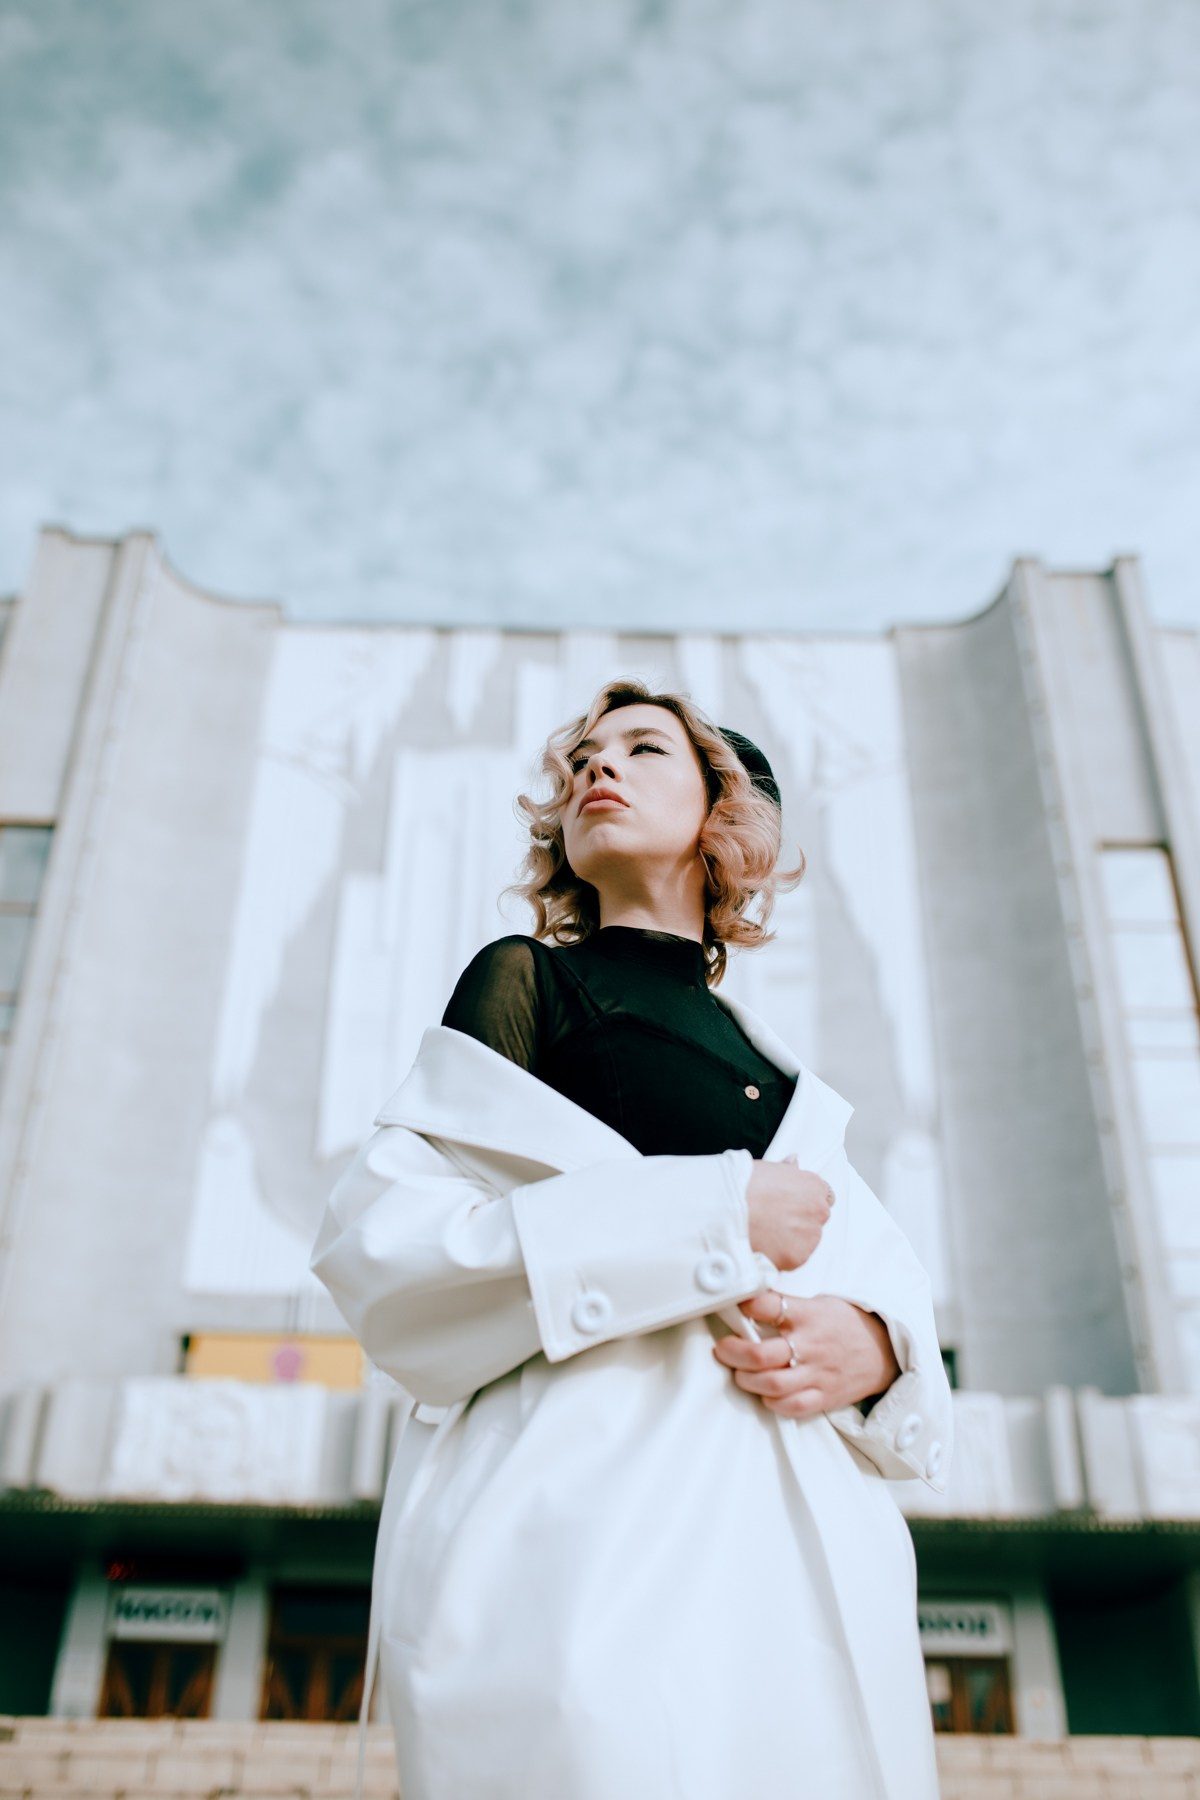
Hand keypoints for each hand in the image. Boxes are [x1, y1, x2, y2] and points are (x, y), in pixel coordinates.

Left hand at [712, 1293, 900, 1418]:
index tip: (733, 1304)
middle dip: (733, 1353)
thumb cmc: (844, 1324)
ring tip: (739, 1373)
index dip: (745, 1304)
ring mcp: (817, 1374)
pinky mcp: (824, 1397)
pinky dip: (772, 1402)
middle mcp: (811, 1345)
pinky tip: (764, 1393)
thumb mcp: (818, 1304)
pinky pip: (792, 1407)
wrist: (884, 1351)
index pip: (769, 1305)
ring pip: (773, 1385)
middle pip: (762, 1354)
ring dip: (747, 1381)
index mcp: (809, 1315)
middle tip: (723, 1349)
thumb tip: (747, 1303)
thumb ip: (786, 1306)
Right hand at [745, 1155, 833, 1270]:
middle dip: (800, 1220)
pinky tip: (764, 1245)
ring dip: (792, 1239)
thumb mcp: (765, 1168)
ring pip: (806, 1240)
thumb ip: (786, 1170)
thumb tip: (793, 1163)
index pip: (823, 1194)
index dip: (805, 1200)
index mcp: (812, 1185)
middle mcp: (818, 1210)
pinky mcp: (798, 1257)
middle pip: (816, 1218)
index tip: (793, 1204)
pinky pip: (793, 1257)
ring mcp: (810, 1236)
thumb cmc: (742, 1187)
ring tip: (765, 1233)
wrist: (728, 1212)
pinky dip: (782, 1255)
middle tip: (774, 1220)